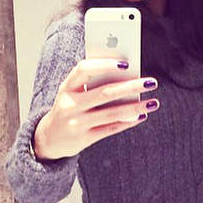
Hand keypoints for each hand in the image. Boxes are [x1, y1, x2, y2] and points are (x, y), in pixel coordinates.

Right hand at [34, 58, 159, 159]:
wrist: (49, 138)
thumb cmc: (69, 106)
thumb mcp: (73, 92)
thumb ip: (93, 83)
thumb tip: (127, 76)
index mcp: (66, 87)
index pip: (83, 70)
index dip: (104, 65)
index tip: (126, 63)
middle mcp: (70, 105)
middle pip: (104, 93)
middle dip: (131, 86)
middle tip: (151, 82)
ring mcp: (76, 123)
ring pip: (111, 113)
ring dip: (135, 107)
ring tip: (153, 102)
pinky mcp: (84, 139)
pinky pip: (111, 128)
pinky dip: (128, 122)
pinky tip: (142, 116)